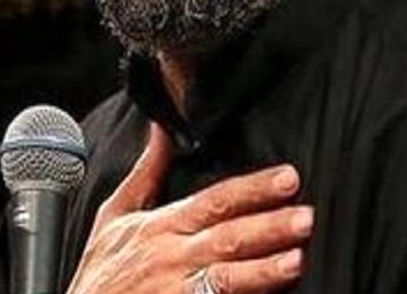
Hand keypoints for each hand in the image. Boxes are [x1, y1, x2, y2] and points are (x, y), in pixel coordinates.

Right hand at [66, 123, 311, 293]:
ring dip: (263, 270)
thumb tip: (162, 128)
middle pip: (226, 237)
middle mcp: (171, 257)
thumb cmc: (100, 269)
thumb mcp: (115, 213)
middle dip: (267, 226)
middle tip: (306, 216)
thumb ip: (146, 172)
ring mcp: (176, 292)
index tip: (287, 177)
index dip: (252, 189)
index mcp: (160, 226)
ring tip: (298, 259)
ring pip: (226, 279)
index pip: (213, 201)